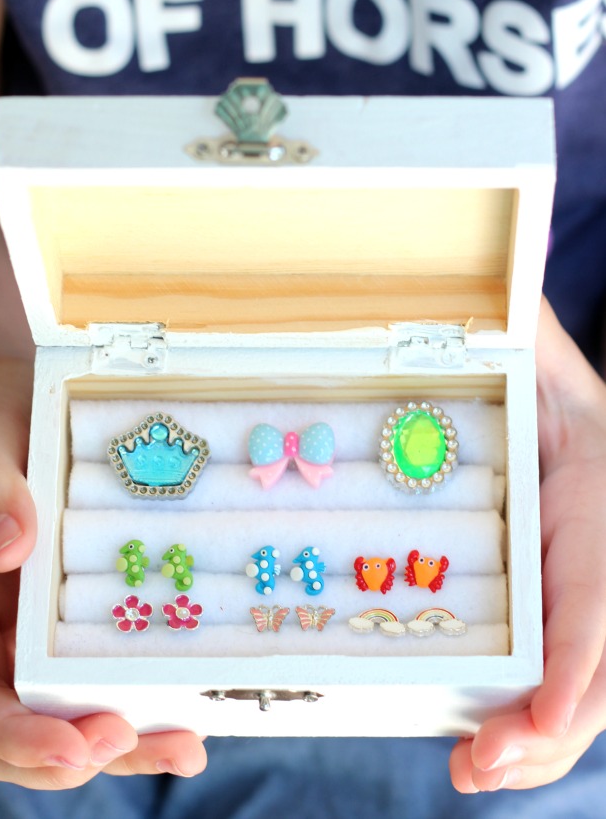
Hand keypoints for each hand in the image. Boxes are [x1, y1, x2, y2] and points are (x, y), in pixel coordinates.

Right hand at [0, 352, 206, 788]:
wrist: (21, 402)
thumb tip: (8, 548)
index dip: (18, 735)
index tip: (73, 746)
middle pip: (25, 726)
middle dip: (78, 754)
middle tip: (142, 743)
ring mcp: (41, 631)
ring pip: (70, 714)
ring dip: (121, 743)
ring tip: (183, 748)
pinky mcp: (82, 618)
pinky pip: (106, 673)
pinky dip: (141, 699)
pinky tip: (187, 707)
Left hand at [449, 297, 605, 791]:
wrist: (560, 421)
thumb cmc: (547, 394)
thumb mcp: (539, 362)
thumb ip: (530, 342)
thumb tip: (507, 300)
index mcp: (598, 507)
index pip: (598, 598)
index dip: (578, 659)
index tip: (545, 707)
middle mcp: (600, 563)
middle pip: (595, 667)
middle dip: (547, 725)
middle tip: (486, 759)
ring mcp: (584, 601)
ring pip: (579, 694)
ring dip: (532, 744)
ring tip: (477, 770)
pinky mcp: (558, 621)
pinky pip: (555, 686)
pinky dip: (527, 729)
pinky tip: (486, 753)